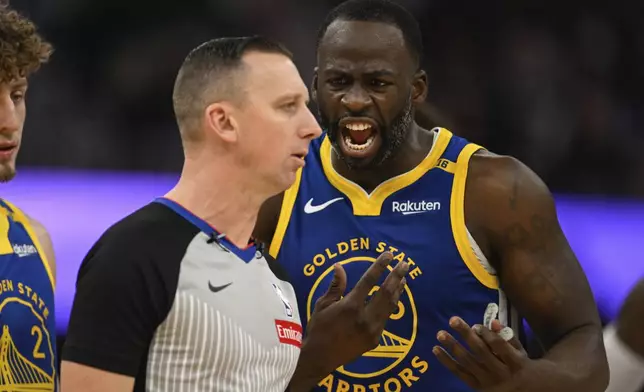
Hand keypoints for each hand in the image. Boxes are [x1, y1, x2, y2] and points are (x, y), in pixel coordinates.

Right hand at [302, 252, 408, 373]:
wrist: (320, 357)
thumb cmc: (319, 328)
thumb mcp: (323, 304)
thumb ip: (335, 286)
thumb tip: (339, 266)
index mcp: (350, 306)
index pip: (369, 281)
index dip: (380, 266)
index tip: (389, 255)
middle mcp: (365, 317)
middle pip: (386, 292)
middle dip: (397, 276)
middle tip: (405, 264)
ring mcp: (372, 329)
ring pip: (390, 306)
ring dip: (398, 290)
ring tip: (403, 278)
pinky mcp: (375, 339)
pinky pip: (386, 318)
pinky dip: (391, 305)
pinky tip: (394, 297)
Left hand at [433, 317, 528, 390]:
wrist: (524, 391)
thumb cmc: (520, 365)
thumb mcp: (519, 351)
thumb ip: (507, 336)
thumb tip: (493, 321)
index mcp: (516, 362)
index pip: (499, 345)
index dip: (486, 334)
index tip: (475, 325)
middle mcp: (501, 374)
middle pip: (481, 351)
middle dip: (466, 334)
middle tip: (452, 320)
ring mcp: (488, 382)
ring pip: (468, 362)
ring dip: (452, 346)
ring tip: (440, 333)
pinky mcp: (477, 388)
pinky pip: (459, 373)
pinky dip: (446, 361)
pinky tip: (436, 349)